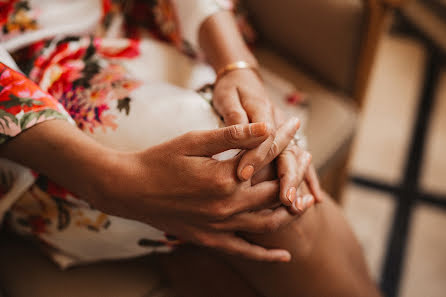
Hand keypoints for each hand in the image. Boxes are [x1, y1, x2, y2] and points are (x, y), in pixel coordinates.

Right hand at [94, 120, 300, 261]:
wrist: (128, 189)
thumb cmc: (159, 159)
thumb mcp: (194, 140)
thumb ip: (231, 136)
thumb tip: (265, 126)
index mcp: (225, 178)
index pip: (266, 156)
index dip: (284, 138)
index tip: (296, 125)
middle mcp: (227, 206)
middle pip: (275, 191)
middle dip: (294, 171)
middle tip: (307, 157)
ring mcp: (219, 227)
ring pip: (268, 223)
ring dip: (290, 210)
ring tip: (306, 200)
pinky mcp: (209, 239)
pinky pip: (244, 252)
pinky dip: (266, 255)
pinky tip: (285, 256)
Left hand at [212, 69, 322, 204]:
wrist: (243, 78)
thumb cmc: (231, 88)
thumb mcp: (227, 96)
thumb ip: (234, 114)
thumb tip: (239, 128)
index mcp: (264, 111)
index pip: (263, 137)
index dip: (254, 157)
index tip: (243, 176)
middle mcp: (280, 123)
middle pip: (287, 152)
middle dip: (287, 177)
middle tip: (285, 200)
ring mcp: (286, 133)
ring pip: (297, 159)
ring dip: (299, 182)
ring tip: (297, 207)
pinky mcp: (287, 141)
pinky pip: (301, 162)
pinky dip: (308, 179)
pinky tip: (314, 199)